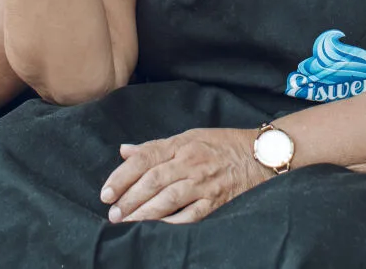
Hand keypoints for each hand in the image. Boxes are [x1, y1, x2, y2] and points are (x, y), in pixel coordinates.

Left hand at [100, 128, 270, 223]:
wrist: (260, 154)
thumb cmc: (221, 144)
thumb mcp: (189, 136)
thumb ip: (156, 147)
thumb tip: (124, 151)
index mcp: (181, 143)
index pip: (144, 158)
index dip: (122, 176)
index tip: (106, 193)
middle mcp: (191, 161)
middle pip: (152, 180)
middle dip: (129, 199)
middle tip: (112, 213)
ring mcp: (204, 183)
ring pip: (168, 199)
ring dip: (144, 213)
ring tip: (126, 223)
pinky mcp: (216, 201)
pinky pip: (190, 215)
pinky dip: (172, 223)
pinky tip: (156, 228)